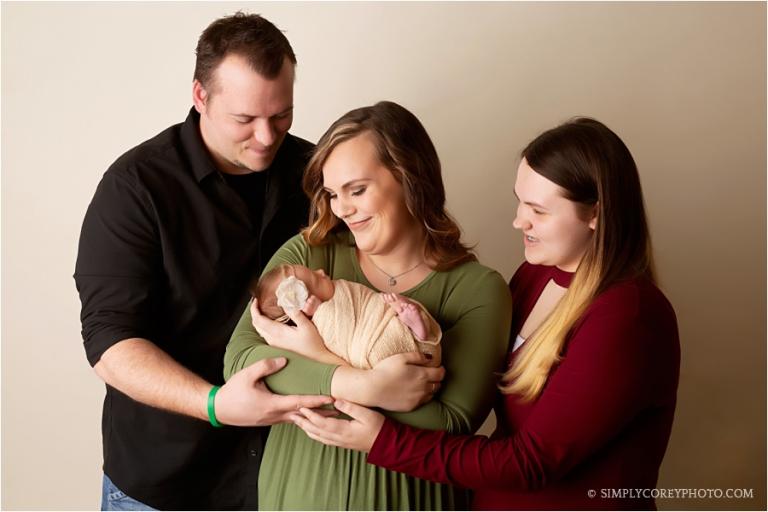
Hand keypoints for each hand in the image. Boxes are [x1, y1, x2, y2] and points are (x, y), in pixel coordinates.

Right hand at [215, 357, 332, 425]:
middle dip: (323, 413)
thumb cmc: (233, 392)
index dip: (317, 400)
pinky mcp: (270, 420)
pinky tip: (309, 415)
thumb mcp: (247, 375)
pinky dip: (303, 418)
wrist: (219, 409)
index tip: (332, 398)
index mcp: (272, 405)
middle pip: (304, 415)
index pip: (300, 403)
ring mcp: (272, 420)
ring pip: (298, 419)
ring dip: (314, 416)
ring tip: (330, 414)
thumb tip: (283, 360)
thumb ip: (265, 366)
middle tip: (341, 410)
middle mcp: (275, 416)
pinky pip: (290, 420)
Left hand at [250, 299, 325, 358]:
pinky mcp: (278, 346)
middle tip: (258, 303)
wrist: (317, 359)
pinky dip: (264, 325)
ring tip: (264, 310)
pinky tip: (271, 321)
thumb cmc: (314, 344)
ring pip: (260, 330)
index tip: (256, 300)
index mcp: (278, 333)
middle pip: (256, 325)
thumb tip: (286, 302)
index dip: (254, 309)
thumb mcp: (307, 326)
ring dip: (259, 319)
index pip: (258, 320)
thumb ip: (295, 314)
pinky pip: (265, 334)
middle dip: (255, 313)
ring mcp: (274, 344)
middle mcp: (273, 339)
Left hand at [291, 399, 384, 452]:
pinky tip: (312, 430)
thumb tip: (336, 401)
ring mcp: (340, 442)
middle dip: (303, 423)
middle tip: (292, 415)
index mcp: (343, 430)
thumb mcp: (367, 414)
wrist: (386, 444)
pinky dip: (315, 434)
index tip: (301, 407)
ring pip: (318, 436)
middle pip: (316, 431)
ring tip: (298, 422)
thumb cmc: (378, 427)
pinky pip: (324, 439)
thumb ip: (351, 407)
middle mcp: (339, 438)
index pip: (322, 423)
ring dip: (307, 429)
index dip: (310, 415)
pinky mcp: (342, 443)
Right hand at [368, 352, 444, 411]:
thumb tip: (430, 358)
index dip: (441, 369)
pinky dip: (423, 396)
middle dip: (437, 379)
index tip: (438, 367)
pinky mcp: (411, 407)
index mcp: (422, 375)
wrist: (373, 389)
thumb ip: (418, 356)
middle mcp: (423, 388)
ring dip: (431, 388)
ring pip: (432, 394)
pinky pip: (423, 402)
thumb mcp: (401, 357)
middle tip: (431, 374)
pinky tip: (416, 392)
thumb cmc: (385, 370)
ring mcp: (417, 399)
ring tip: (424, 383)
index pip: (441, 373)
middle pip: (438, 385)